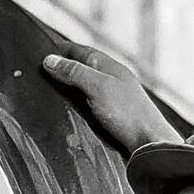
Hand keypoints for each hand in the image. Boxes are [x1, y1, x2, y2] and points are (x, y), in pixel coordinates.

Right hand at [43, 41, 181, 152]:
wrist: (150, 143)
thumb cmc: (128, 113)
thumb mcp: (97, 87)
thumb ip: (74, 73)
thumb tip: (49, 60)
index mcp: (111, 67)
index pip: (82, 51)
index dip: (63, 49)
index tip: (44, 50)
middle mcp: (113, 80)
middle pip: (84, 67)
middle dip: (65, 66)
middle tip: (44, 69)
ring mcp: (114, 98)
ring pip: (87, 85)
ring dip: (71, 85)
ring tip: (53, 88)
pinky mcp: (113, 117)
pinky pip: (90, 103)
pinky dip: (78, 101)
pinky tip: (71, 109)